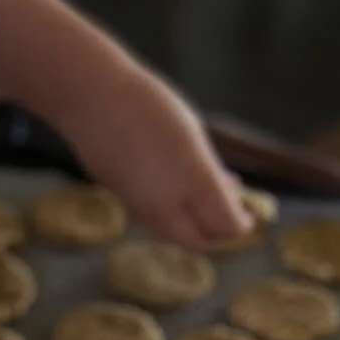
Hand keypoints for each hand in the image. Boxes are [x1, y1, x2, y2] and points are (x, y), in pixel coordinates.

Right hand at [60, 66, 249, 253]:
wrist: (89, 98)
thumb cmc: (147, 105)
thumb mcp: (192, 135)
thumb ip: (210, 172)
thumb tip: (229, 195)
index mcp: (194, 180)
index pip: (227, 224)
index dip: (241, 224)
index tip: (249, 215)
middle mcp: (167, 204)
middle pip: (200, 240)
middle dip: (219, 233)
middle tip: (232, 215)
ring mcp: (140, 208)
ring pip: (175, 234)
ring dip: (195, 225)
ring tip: (206, 198)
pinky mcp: (122, 202)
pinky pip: (155, 221)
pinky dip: (173, 216)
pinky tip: (176, 191)